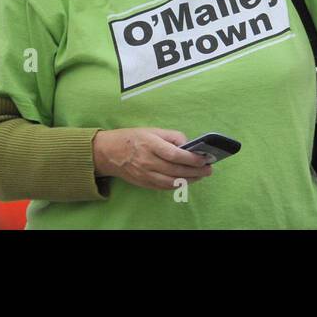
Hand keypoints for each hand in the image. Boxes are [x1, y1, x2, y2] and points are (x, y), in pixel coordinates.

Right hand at [93, 127, 212, 190]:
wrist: (108, 152)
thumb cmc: (132, 138)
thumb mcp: (152, 130)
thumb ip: (171, 136)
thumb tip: (188, 144)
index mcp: (150, 144)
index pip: (175, 154)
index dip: (191, 158)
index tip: (204, 158)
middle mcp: (148, 161)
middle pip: (176, 170)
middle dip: (195, 171)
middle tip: (209, 169)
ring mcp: (145, 175)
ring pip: (171, 181)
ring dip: (189, 180)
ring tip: (201, 175)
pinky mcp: (143, 183)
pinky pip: (163, 187)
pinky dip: (177, 185)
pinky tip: (186, 180)